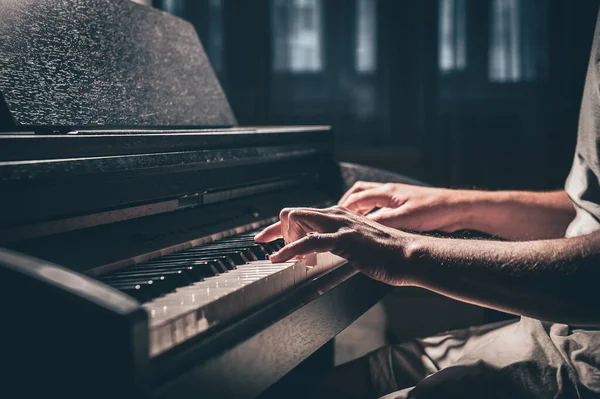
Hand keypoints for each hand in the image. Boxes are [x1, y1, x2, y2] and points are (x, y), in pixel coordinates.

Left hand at [254, 206, 416, 284]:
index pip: (304, 214)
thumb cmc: (388, 254)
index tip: (268, 238)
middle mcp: (338, 215)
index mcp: (341, 215)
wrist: (410, 256)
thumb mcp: (358, 245)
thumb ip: (339, 245)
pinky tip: (281, 259)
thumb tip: (321, 256)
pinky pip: (309, 241)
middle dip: (275, 230)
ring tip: (281, 258)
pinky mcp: (345, 239)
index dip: (282, 226)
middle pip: (294, 213)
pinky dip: (289, 250)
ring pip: (298, 220)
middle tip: (269, 247)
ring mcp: (341, 225)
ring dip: (283, 240)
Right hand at [338, 181, 469, 232]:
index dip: (343, 208)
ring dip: (359, 208)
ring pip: (370, 199)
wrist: (456, 208)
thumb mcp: (405, 219)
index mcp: (387, 192)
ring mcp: (396, 198)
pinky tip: (372, 226)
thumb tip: (361, 227)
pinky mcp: (403, 206)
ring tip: (351, 222)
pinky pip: (380, 207)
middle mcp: (390, 192)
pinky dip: (371, 214)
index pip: (357, 197)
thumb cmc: (434, 210)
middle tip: (338, 217)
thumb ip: (382, 221)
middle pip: (359, 192)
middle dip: (346, 203)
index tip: (333, 218)